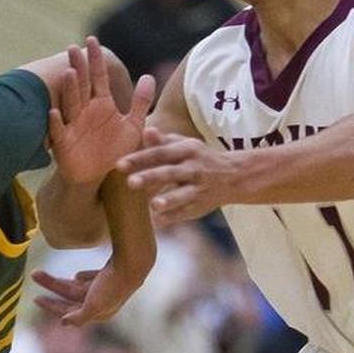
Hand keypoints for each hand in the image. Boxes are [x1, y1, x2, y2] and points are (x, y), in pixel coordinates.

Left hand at [31, 261, 140, 325]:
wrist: (135, 263)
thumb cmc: (113, 284)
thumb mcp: (94, 304)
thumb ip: (79, 317)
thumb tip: (63, 323)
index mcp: (98, 312)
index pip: (69, 311)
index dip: (52, 306)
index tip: (36, 298)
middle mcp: (103, 302)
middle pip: (71, 295)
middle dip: (52, 286)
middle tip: (34, 274)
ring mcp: (108, 288)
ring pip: (79, 286)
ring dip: (62, 281)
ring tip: (46, 272)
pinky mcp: (113, 275)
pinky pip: (95, 279)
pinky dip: (85, 278)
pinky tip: (78, 275)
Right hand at [48, 37, 155, 184]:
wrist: (97, 176)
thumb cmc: (113, 150)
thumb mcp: (132, 126)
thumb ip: (140, 102)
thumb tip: (149, 76)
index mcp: (101, 104)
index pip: (98, 77)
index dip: (95, 60)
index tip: (91, 40)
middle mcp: (85, 111)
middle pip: (81, 85)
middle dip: (78, 67)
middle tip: (73, 48)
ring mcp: (73, 125)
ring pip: (70, 103)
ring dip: (69, 89)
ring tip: (69, 73)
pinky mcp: (64, 142)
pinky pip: (60, 131)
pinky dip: (57, 122)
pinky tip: (55, 112)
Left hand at [119, 128, 238, 224]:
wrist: (234, 176)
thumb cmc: (198, 158)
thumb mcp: (184, 145)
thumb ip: (163, 142)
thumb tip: (146, 130)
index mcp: (186, 151)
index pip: (160, 153)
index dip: (140, 158)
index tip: (119, 165)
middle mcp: (193, 169)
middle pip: (170, 173)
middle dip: (151, 178)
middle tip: (130, 183)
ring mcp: (198, 189)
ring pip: (183, 195)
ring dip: (169, 200)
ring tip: (153, 205)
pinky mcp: (200, 206)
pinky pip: (185, 212)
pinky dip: (172, 217)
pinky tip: (156, 222)